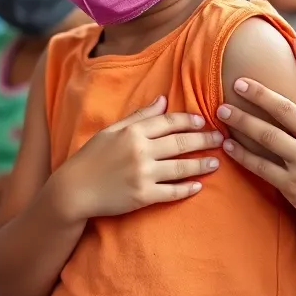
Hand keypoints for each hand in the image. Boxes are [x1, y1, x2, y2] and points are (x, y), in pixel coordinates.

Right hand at [56, 96, 221, 220]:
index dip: (189, 120)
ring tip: (216, 162)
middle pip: (181, 143)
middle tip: (221, 139)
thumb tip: (163, 99)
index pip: (168, 122)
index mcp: (132, 132)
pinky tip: (198, 186)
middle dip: (204, 140)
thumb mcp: (112, 131)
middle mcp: (140, 151)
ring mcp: (143, 175)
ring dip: (202, 164)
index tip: (203, 121)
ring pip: (181, 168)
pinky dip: (187, 189)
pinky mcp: (143, 196)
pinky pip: (172, 192)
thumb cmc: (91, 157)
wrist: (74, 189)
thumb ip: (139, 116)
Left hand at [217, 38, 295, 235]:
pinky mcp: (293, 185)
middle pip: (285, 110)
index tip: (294, 41)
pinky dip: (241, 153)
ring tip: (221, 109)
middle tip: (236, 82)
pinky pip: (260, 166)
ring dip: (241, 121)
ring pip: (267, 137)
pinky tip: (227, 143)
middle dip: (258, 94)